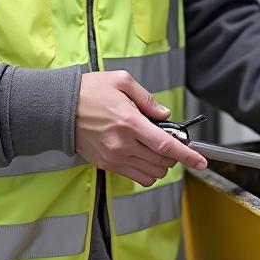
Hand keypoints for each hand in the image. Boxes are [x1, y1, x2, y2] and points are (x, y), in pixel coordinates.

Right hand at [74, 71, 207, 185]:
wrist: (58, 108)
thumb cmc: (89, 91)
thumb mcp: (122, 81)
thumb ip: (147, 99)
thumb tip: (165, 115)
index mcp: (129, 122)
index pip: (166, 146)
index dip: (187, 155)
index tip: (201, 161)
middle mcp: (122, 144)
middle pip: (162, 163)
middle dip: (173, 155)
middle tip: (168, 140)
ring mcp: (113, 158)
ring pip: (151, 174)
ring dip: (160, 165)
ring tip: (154, 148)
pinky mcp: (106, 165)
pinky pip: (136, 177)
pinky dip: (146, 170)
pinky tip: (142, 156)